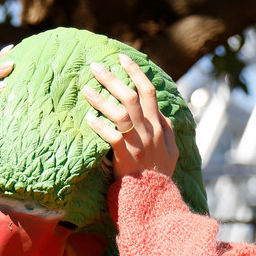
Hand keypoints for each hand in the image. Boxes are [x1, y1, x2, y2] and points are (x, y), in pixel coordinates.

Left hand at [82, 52, 178, 180]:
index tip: (122, 58)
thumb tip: (160, 113)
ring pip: (120, 113)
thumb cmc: (159, 174)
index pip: (149, 91)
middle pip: (131, 96)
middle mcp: (149, 130)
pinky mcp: (126, 156)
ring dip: (101, 99)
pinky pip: (111, 136)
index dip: (136, 72)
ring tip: (85, 90)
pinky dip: (99, 126)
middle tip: (94, 66)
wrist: (154, 198)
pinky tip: (88, 119)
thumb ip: (166, 130)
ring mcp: (138, 143)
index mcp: (159, 125)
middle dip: (113, 79)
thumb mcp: (170, 150)